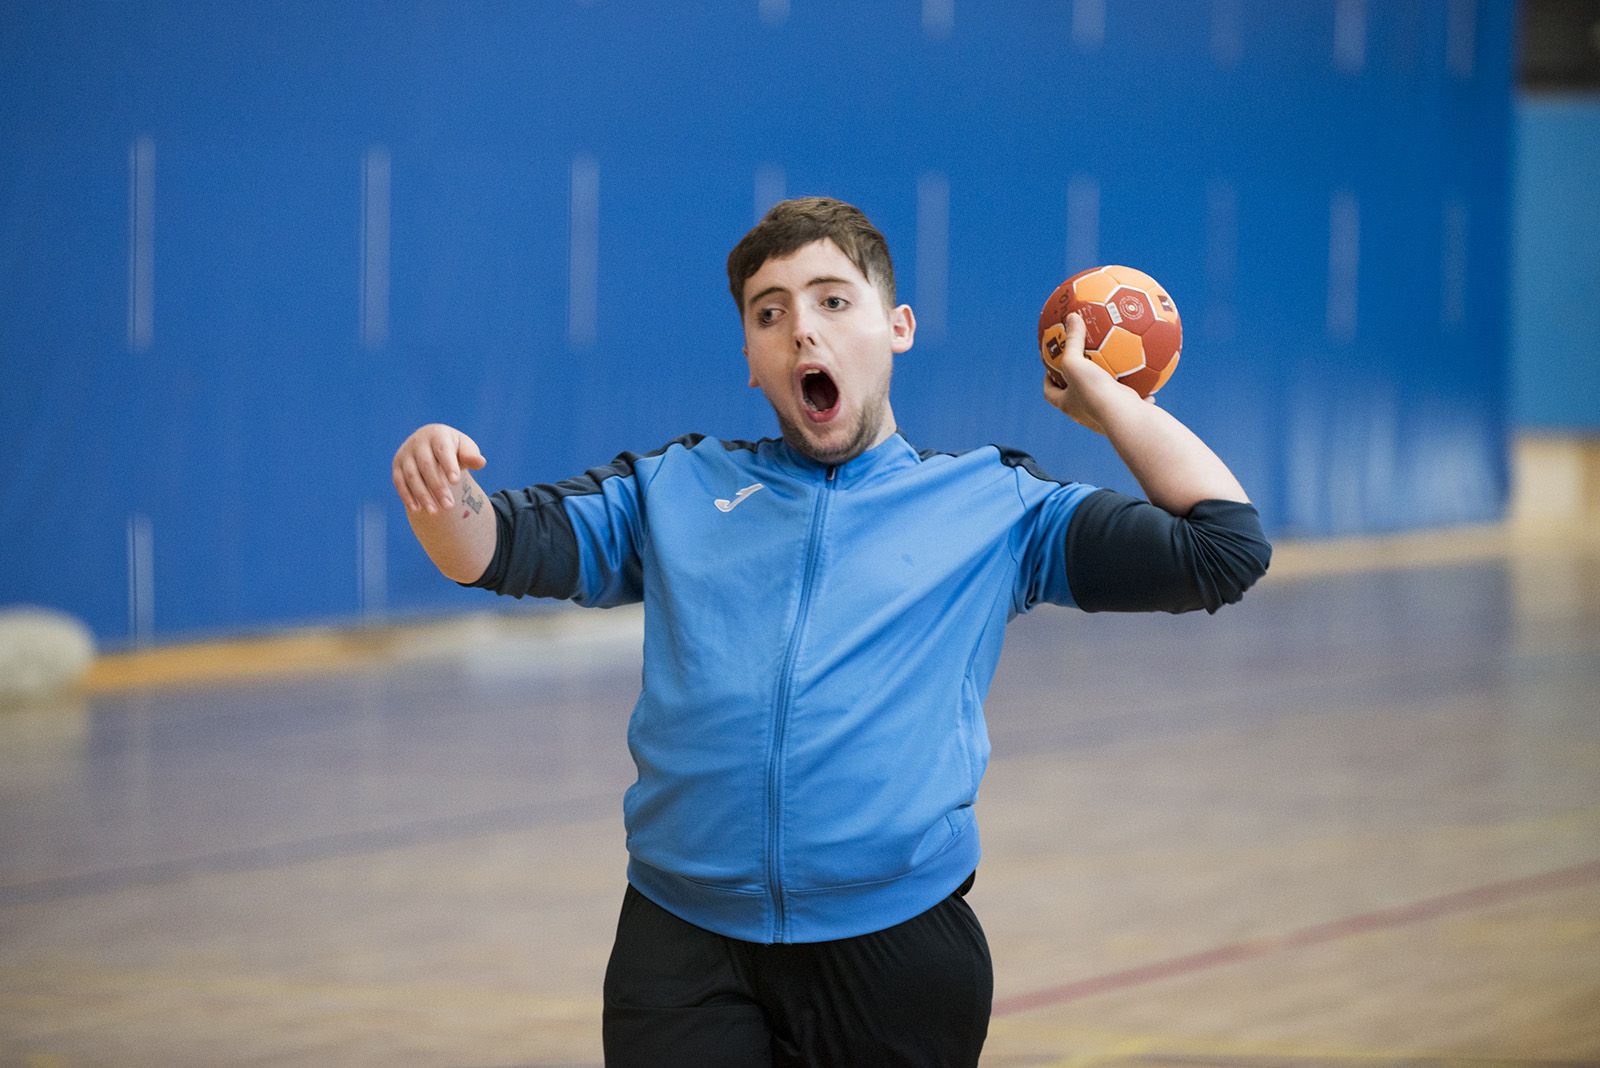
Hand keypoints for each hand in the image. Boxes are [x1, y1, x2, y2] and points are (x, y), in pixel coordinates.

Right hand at [392, 424, 486, 513]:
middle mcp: (418, 442)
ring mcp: (405, 454)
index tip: (456, 482)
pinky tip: (416, 509)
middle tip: (449, 506)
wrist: (431, 445)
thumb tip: (481, 462)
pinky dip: (407, 496)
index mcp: (437, 434)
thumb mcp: (464, 448)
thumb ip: (471, 456)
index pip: (442, 450)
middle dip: (437, 487)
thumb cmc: (454, 449)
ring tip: (435, 511)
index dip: (448, 466)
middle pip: (426, 466)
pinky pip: (399, 482)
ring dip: (422, 495)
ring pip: (412, 476)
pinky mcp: (397, 466)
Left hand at [1040, 312, 1148, 434]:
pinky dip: (1138, 390)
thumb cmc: (1095, 392)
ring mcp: (1107, 417)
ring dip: (1110, 386)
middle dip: (1080, 381)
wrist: (1126, 418)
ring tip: (1116, 368)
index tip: (1051, 367)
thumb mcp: (1077, 363)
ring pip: (1106, 400)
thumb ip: (1073, 341)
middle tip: (1085, 363)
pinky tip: (1147, 377)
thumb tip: (1071, 317)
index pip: (1050, 393)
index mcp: (1068, 405)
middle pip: (1077, 396)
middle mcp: (1085, 414)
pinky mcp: (1126, 417)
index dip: (1048, 380)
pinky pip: (1132, 401)